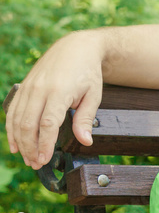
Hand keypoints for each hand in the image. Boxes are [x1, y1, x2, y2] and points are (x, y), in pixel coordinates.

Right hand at [6, 31, 103, 168]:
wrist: (75, 48)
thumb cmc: (87, 72)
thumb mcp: (94, 95)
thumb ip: (86, 119)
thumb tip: (85, 141)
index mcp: (59, 91)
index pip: (47, 123)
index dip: (43, 144)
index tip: (44, 159)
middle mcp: (39, 89)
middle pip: (27, 124)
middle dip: (30, 147)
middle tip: (36, 164)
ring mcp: (28, 88)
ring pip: (16, 119)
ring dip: (20, 142)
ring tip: (27, 158)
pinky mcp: (23, 87)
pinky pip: (12, 111)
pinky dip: (11, 129)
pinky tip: (15, 144)